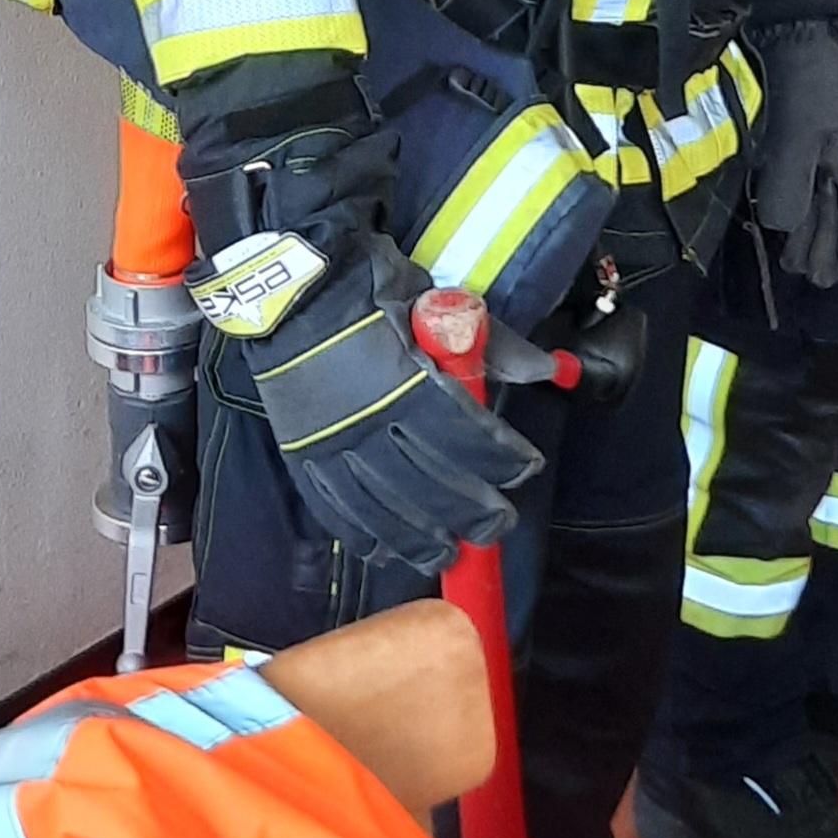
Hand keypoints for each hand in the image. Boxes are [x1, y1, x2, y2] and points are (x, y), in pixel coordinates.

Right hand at [188, 213, 540, 573]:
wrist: (290, 286)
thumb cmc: (367, 287)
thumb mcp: (431, 300)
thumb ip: (489, 342)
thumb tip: (547, 370)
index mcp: (407, 380)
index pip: (466, 435)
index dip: (501, 459)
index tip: (526, 468)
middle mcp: (370, 420)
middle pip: (430, 483)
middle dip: (471, 509)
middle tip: (497, 524)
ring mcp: (331, 442)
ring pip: (383, 507)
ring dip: (421, 536)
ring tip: (448, 551)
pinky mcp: (302, 452)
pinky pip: (334, 506)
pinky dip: (362, 534)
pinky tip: (385, 551)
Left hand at [750, 23, 837, 289]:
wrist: (799, 33)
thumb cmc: (803, 82)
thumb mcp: (795, 134)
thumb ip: (791, 184)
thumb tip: (784, 228)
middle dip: (836, 249)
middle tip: (817, 278)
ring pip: (836, 204)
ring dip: (821, 234)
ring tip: (800, 262)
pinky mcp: (820, 139)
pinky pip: (823, 186)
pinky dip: (812, 210)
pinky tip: (798, 222)